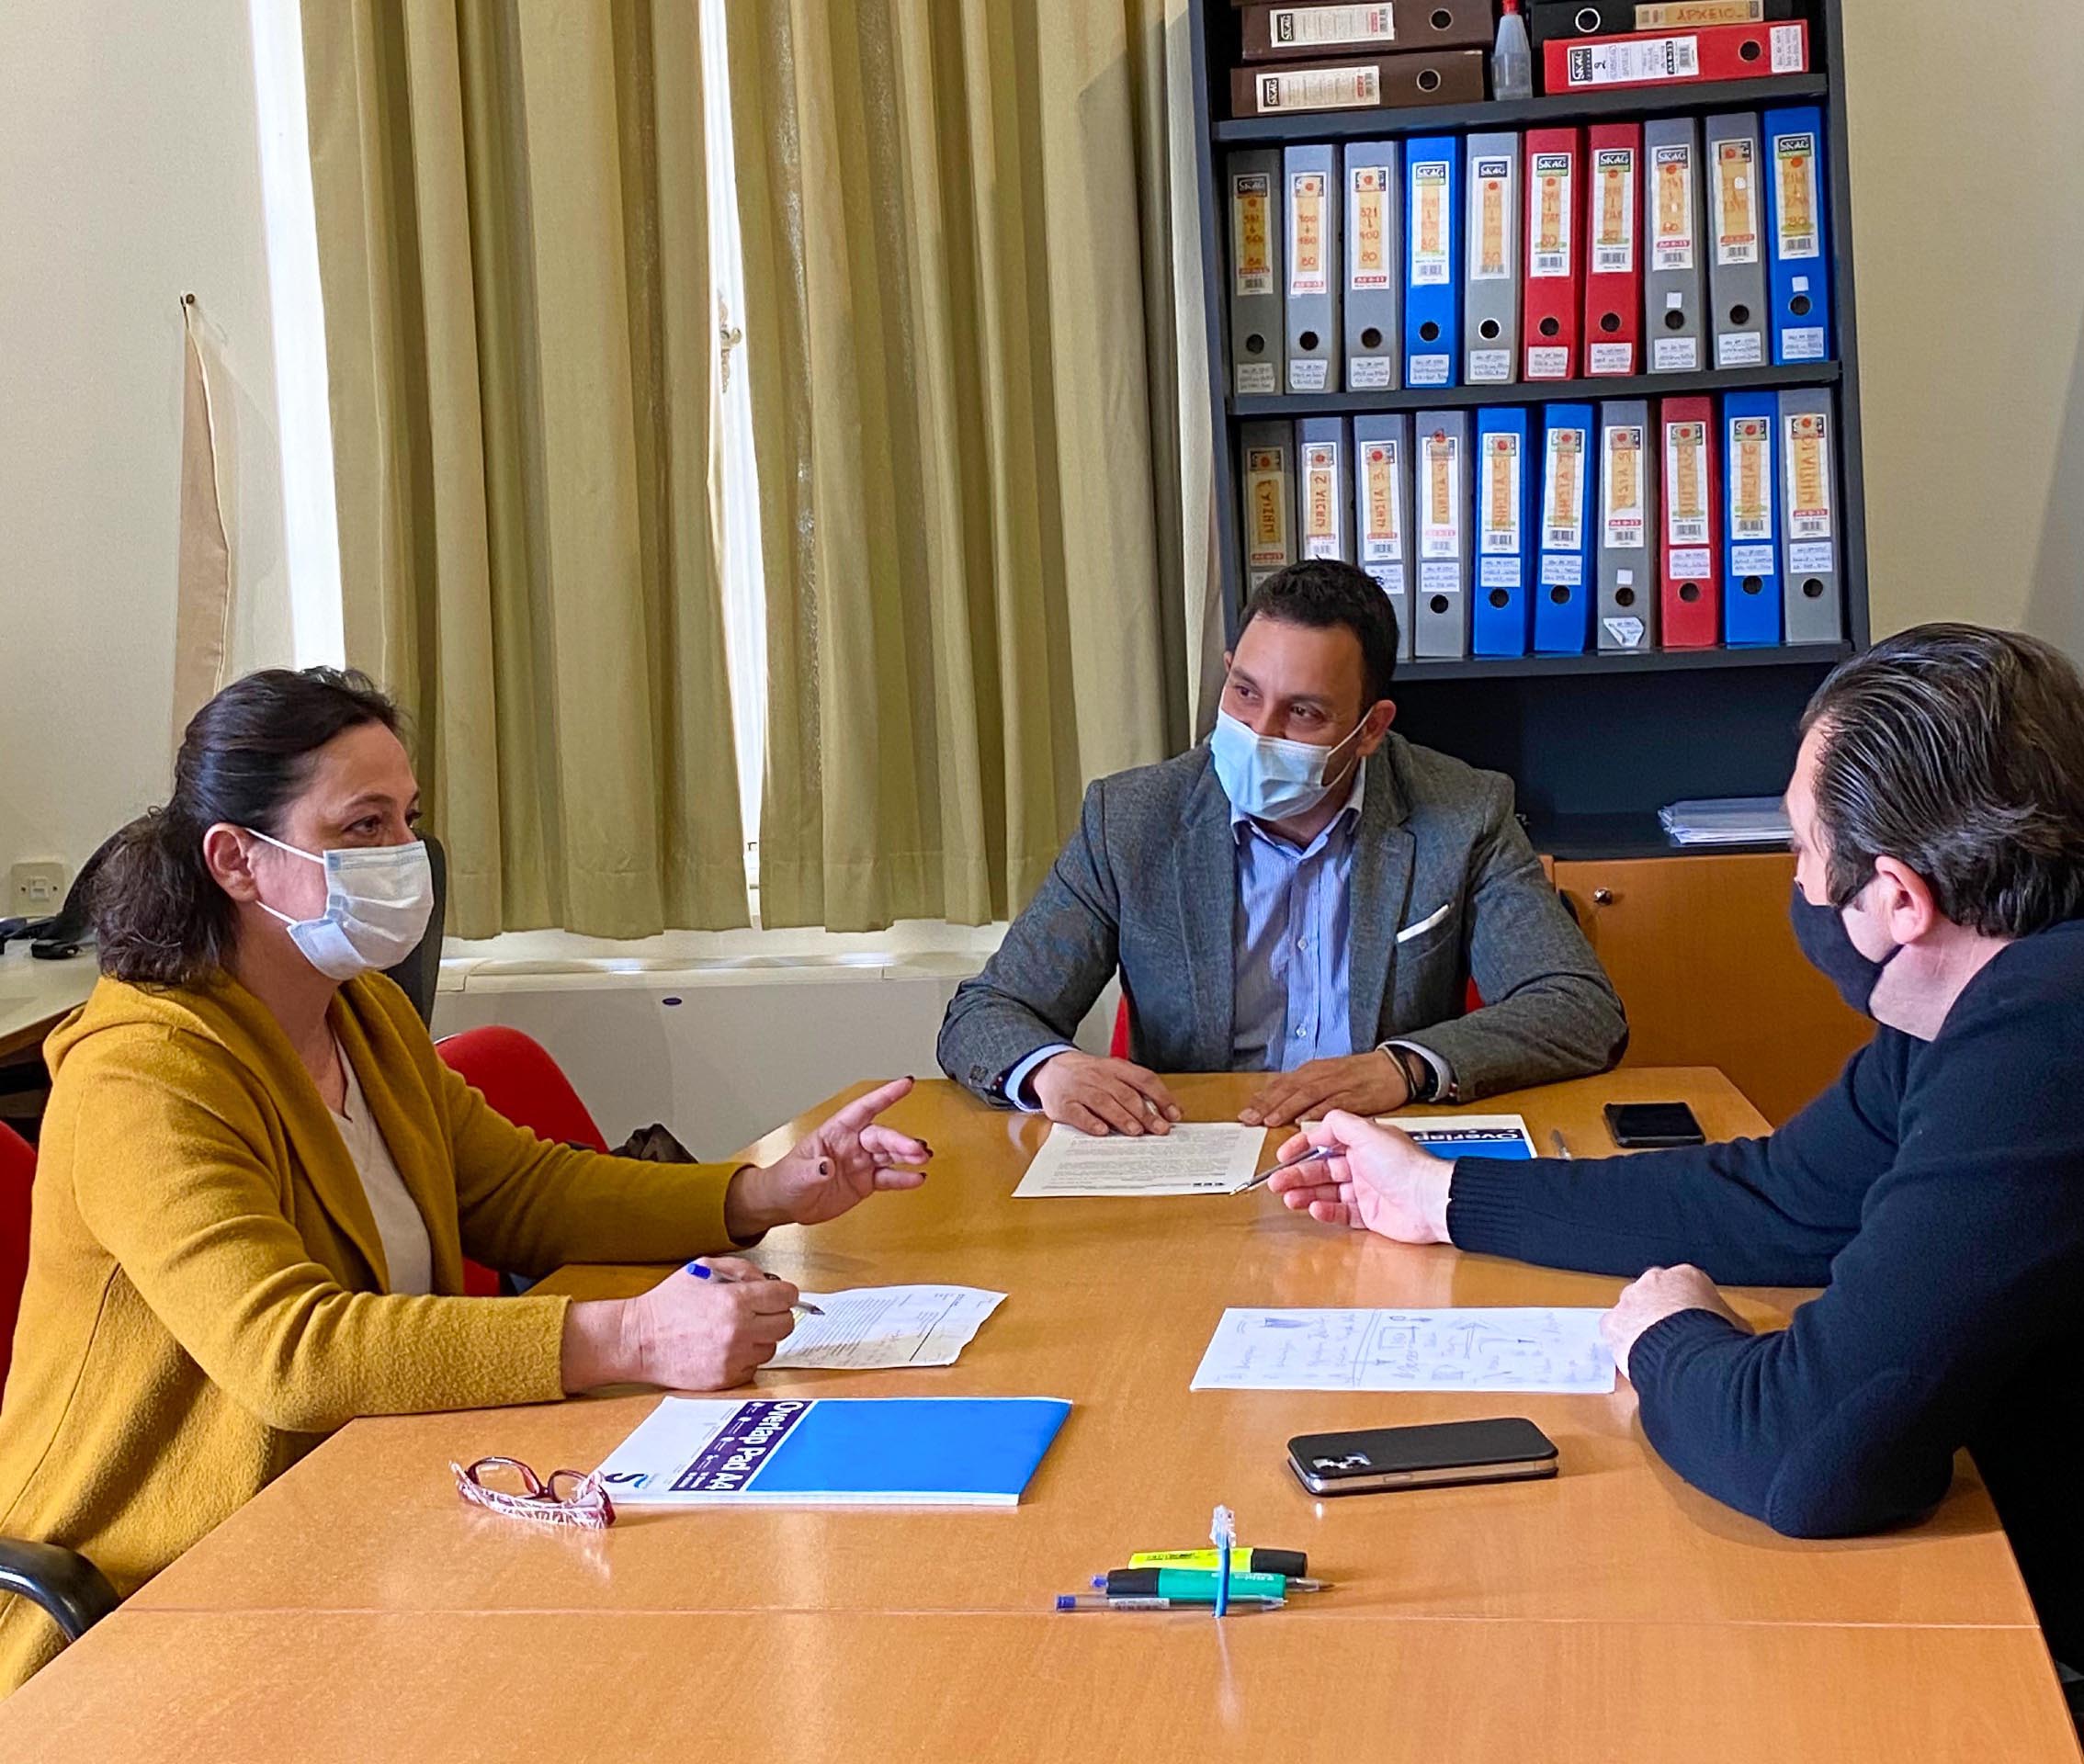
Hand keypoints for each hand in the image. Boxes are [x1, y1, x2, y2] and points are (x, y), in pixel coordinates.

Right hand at [563, 1257, 797, 1391]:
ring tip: (738, 1330)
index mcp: (736, 1301)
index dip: (785, 1292)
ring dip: (761, 1338)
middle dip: (777, 1314)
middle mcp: (739, 1332)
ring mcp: (733, 1358)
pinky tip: (727, 1347)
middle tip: (761, 1311)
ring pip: (772, 1347)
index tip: (780, 1294)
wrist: (639, 1340)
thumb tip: (769, 1280)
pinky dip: (746, 1358)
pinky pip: (753, 1367)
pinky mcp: (725, 1379)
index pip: (786, 1297)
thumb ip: (742, 1269)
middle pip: (787, 1324)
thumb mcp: (703, 1268)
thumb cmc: (668, 1303)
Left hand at [724, 1077, 932, 1236]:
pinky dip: (903, 1177)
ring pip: (890, 1154)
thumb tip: (825, 1166)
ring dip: (908, 1155)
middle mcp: (851, 1144)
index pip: (863, 1109)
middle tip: (916, 1149)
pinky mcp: (865, 1182)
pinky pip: (888, 1177)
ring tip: (924, 1158)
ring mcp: (860, 1163)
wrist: (786, 1204)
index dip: (885, 1095)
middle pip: (882, 1136)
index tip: (905, 1084)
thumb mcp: (795, 1174)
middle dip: (901, 1140)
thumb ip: (812, 1169)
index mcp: (835, 1132)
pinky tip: (916, 1177)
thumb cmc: (786, 1180)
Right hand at [1030, 1051, 1183, 1137]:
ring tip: (1136, 1131)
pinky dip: (1091, 1122)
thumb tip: (1167, 1112)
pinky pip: (1078, 1113)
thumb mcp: (1113, 1073)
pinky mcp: (1063, 1104)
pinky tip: (1102, 1131)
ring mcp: (1080, 1089)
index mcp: (1116, 1067)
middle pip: (1126, 1094)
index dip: (1161, 1097)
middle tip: (1160, 1129)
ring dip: (1122, 1117)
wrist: (1050, 1068)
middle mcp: (1099, 1076)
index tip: (1174, 1114)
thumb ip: (1136, 1089)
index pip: (1144, 1079)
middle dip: (1145, 1113)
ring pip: (1104, 1102)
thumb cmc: (1089, 1076)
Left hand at [1240, 1048, 1411, 1127]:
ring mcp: (1337, 1084)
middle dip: (1267, 1105)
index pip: (1280, 1085)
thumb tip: (1276, 1104)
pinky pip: (1333, 1104)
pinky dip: (1318, 1112)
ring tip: (1270, 1120)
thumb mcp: (1326, 1077)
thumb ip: (1302, 1091)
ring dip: (1287, 1108)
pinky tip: (1305, 1121)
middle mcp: (1320, 1075)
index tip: (1244, 1114)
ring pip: (1306, 1095)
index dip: (1261, 1100)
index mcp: (1311, 1072)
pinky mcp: (1355, 1096)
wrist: (1393, 1067)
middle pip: (1288, 1089)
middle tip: (1249, 1119)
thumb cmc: (1358, 1075)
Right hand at [1266, 1110, 1451, 1242]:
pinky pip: (1340, 1213)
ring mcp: (1366, 1191)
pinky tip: (1314, 1209)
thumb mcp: (1367, 1133)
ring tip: (1289, 1198)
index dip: (1302, 1147)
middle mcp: (1363, 1165)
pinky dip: (1325, 1211)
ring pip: (1326, 1192)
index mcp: (1363, 1143)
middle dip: (1297, 1174)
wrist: (1430, 1201)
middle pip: (1321, 1169)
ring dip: (1305, 1193)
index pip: (1324, 1142)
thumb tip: (1319, 1122)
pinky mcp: (1370, 1215)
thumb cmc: (1405, 1166)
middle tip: (1276, 1182)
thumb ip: (1339, 1124)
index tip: (1283, 1156)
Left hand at [1601, 1265, 1750, 1381]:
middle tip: (1672, 1338)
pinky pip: (1615, 1329)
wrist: (1689, 1356)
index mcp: (1688, 1276)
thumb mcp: (1737, 1327)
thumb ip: (1729, 1321)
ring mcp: (1631, 1300)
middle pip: (1655, 1293)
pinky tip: (1636, 1356)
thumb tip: (1736, 1333)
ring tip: (1656, 1351)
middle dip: (1661, 1312)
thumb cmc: (1717, 1340)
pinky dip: (1623, 1341)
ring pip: (1632, 1309)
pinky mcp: (1613, 1321)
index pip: (1685, 1286)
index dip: (1688, 1307)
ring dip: (1641, 1325)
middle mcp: (1654, 1281)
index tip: (1691, 1323)